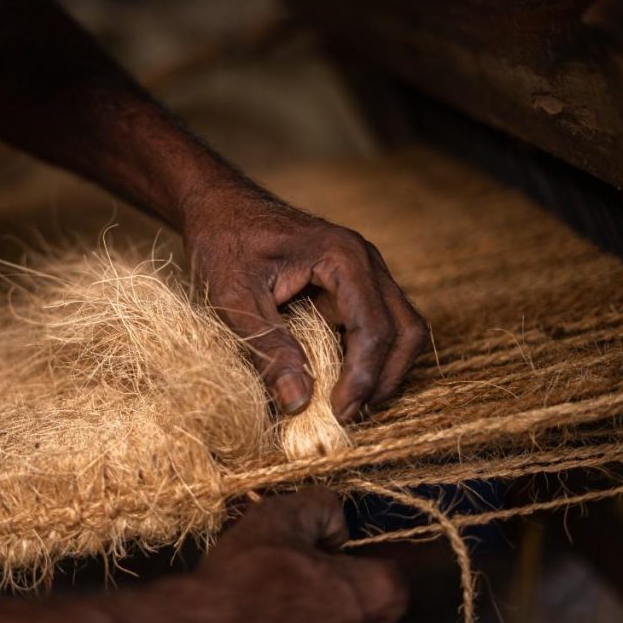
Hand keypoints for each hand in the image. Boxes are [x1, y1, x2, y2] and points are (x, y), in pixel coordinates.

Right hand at [134, 487, 406, 622]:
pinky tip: (269, 615)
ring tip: (275, 592)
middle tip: (294, 569)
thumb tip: (333, 518)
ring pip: (338, 619)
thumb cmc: (244, 579)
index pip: (385, 564)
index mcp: (375, 595)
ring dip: (316, 605)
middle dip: (335, 580)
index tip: (316, 547)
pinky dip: (298, 622)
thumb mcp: (280, 516)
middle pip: (364, 597)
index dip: (348, 550)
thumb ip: (320, 505)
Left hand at [183, 186, 427, 421]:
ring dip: (380, 371)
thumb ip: (267, 347)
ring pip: (398, 329)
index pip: (374, 327)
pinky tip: (335, 384)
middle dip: (383, 378)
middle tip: (346, 415)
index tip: (337, 413)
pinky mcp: (350, 286)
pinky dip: (364, 359)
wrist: (218, 206)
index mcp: (342, 257)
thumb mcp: (233, 297)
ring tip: (345, 406)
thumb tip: (299, 402)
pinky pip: (374, 326)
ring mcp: (362, 273)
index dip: (362, 377)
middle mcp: (364, 262)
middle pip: (404, 329)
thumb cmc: (222, 242)